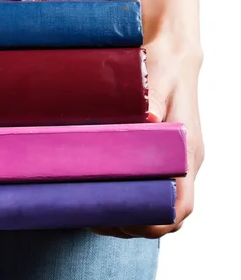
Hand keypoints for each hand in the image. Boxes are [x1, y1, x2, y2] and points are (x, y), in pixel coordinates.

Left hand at [92, 38, 203, 238]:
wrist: (171, 56)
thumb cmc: (163, 67)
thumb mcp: (157, 79)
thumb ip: (153, 98)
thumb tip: (146, 118)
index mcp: (188, 152)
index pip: (180, 205)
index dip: (154, 223)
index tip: (122, 223)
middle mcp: (184, 163)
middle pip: (164, 213)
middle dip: (131, 223)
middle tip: (93, 216)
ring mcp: (173, 162)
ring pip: (155, 204)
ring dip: (127, 214)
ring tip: (91, 209)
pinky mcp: (160, 158)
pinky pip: (149, 189)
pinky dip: (128, 199)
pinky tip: (101, 192)